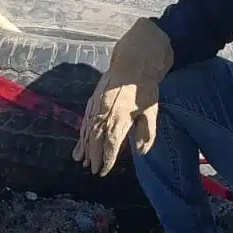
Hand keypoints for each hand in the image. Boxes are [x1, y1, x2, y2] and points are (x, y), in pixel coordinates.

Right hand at [73, 17, 172, 175]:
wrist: (133, 61)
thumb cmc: (145, 87)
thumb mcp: (152, 110)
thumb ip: (146, 132)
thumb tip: (141, 152)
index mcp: (119, 118)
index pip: (110, 145)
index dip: (106, 160)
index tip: (104, 171)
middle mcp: (104, 114)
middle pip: (96, 141)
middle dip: (93, 157)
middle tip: (93, 170)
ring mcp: (96, 107)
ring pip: (88, 131)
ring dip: (84, 147)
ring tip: (82, 160)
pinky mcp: (93, 100)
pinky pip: (85, 120)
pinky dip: (82, 133)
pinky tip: (81, 141)